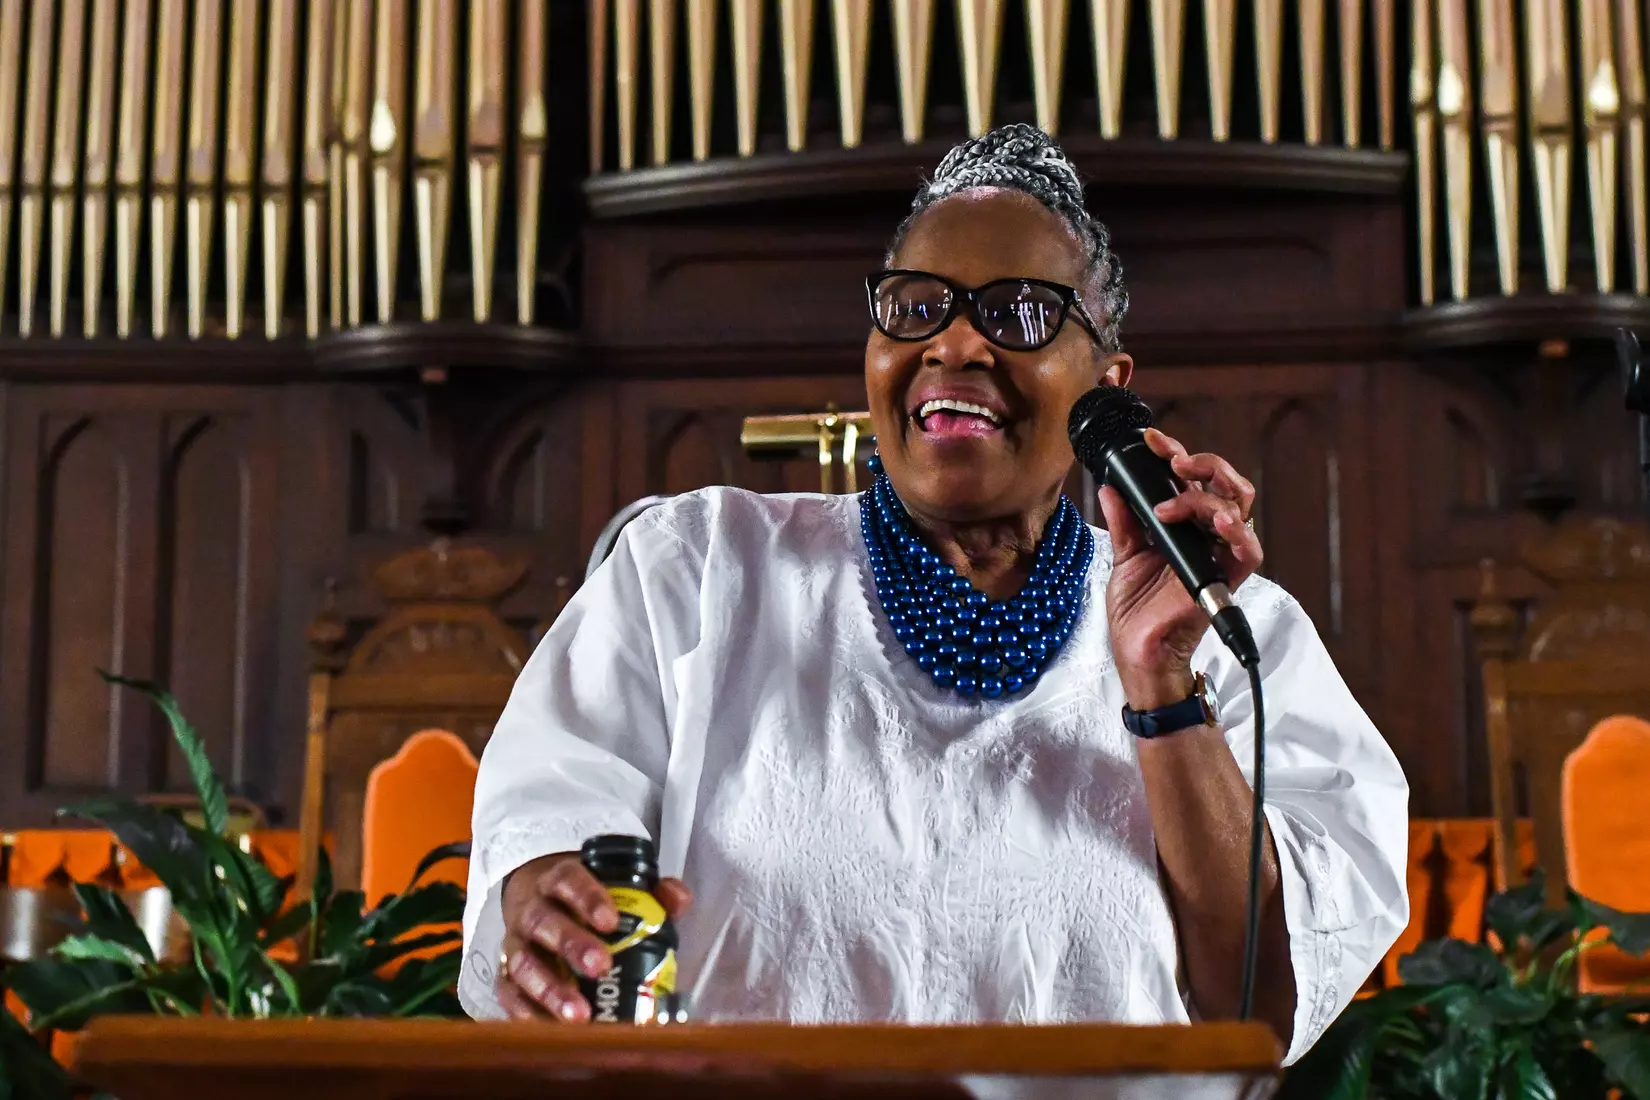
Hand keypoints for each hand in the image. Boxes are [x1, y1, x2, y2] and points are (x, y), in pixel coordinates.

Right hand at [496, 852, 692, 1020]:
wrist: (537, 900)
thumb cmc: (586, 900)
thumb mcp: (616, 885)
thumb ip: (653, 891)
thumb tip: (678, 900)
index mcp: (559, 880)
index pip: (569, 881)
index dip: (588, 899)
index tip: (611, 921)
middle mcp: (532, 909)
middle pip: (544, 922)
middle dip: (571, 945)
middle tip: (601, 967)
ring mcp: (516, 942)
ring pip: (523, 962)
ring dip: (549, 989)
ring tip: (578, 1014)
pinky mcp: (505, 974)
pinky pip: (509, 994)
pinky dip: (526, 1013)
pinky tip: (552, 1029)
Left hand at [1097, 427, 1262, 709]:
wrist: (1139, 651)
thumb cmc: (1137, 611)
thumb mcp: (1124, 557)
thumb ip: (1124, 522)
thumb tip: (1110, 487)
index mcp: (1184, 526)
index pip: (1193, 479)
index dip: (1177, 454)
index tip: (1153, 440)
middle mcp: (1207, 536)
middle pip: (1226, 485)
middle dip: (1204, 463)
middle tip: (1174, 459)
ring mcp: (1219, 556)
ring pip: (1237, 508)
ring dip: (1208, 494)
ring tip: (1176, 499)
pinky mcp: (1227, 579)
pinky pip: (1248, 551)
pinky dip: (1238, 532)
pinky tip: (1219, 521)